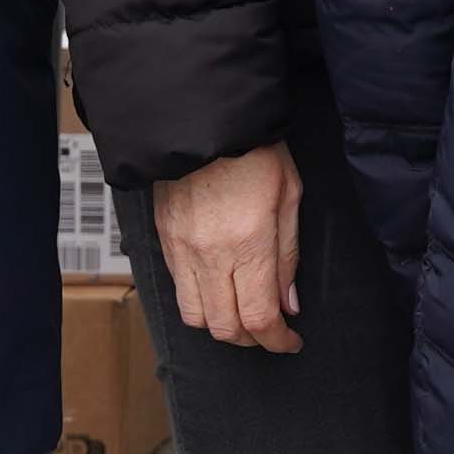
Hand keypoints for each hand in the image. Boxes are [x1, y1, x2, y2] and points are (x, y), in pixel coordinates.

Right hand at [155, 141, 304, 352]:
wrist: (203, 113)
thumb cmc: (253, 148)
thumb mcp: (289, 195)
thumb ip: (288, 255)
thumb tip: (289, 303)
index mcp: (248, 243)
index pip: (260, 319)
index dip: (278, 341)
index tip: (290, 341)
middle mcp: (211, 253)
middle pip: (225, 328)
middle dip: (251, 340)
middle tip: (270, 331)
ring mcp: (182, 247)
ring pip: (195, 316)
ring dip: (221, 326)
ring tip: (241, 314)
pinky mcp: (163, 237)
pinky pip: (177, 288)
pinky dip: (199, 300)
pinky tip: (217, 288)